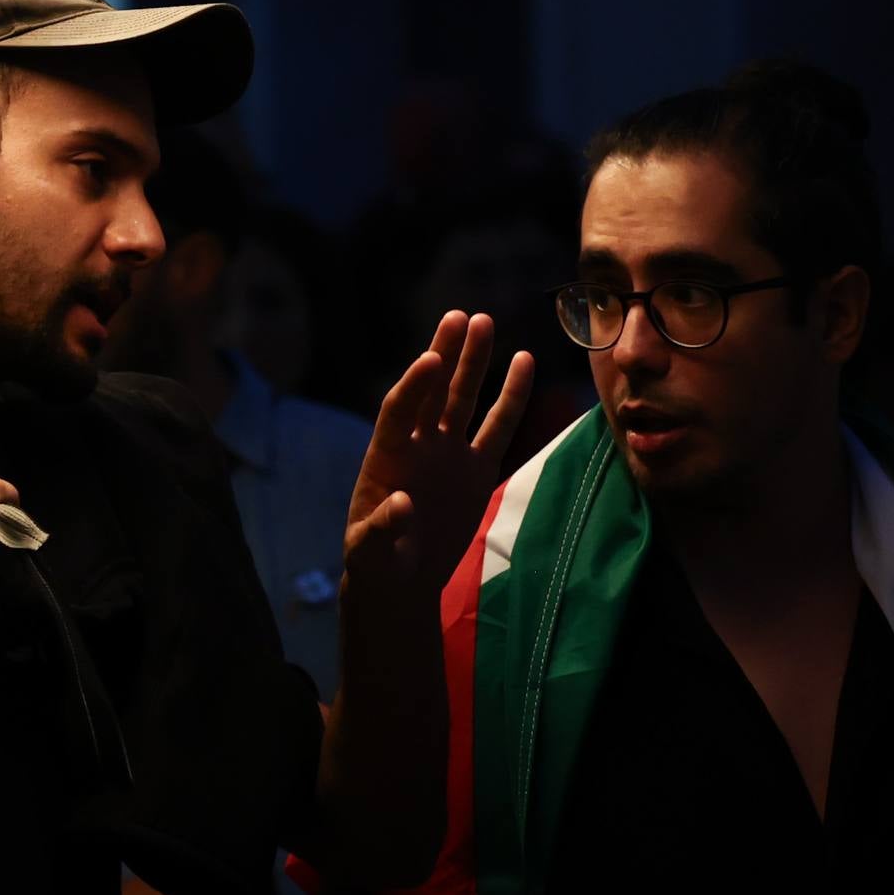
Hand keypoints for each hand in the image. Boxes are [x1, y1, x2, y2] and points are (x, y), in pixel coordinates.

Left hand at [344, 312, 535, 598]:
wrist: (400, 578)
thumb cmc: (375, 563)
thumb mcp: (369, 552)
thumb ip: (380, 530)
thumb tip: (401, 505)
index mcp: (385, 458)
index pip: (398, 411)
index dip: (413, 385)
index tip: (430, 358)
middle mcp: (417, 445)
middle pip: (431, 391)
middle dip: (444, 354)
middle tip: (458, 316)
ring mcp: (448, 452)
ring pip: (463, 398)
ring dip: (473, 362)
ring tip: (483, 321)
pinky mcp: (476, 468)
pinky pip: (498, 426)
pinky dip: (511, 396)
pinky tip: (524, 361)